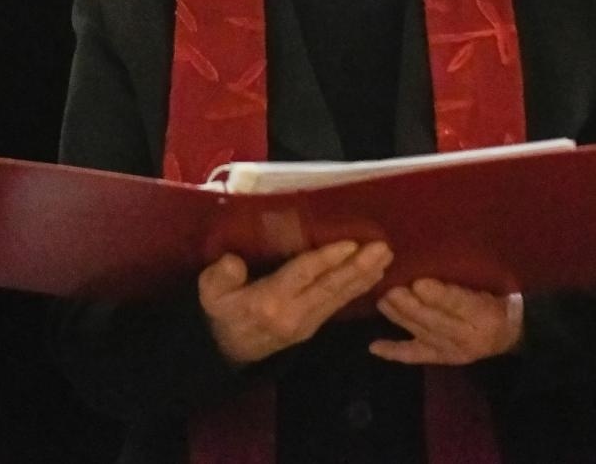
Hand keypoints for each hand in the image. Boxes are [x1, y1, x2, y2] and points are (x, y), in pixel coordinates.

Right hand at [199, 241, 391, 365]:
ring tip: (386, 258)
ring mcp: (306, 323)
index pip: (303, 276)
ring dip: (364, 277)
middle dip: (358, 268)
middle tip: (382, 248)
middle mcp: (293, 314)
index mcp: (268, 302)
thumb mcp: (210, 294)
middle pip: (329, 288)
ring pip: (339, 297)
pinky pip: (338, 305)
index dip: (327, 260)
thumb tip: (233, 262)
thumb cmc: (221, 312)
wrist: (227, 351)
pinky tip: (374, 276)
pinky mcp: (313, 326)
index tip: (351, 244)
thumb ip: (219, 277)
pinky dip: (358, 289)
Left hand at [370, 280, 522, 364]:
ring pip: (421, 333)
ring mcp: (451, 350)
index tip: (418, 282)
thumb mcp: (486, 287)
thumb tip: (426, 272)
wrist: (509, 332)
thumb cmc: (494, 300)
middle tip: (389, 287)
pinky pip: (415, 355)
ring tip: (381, 299)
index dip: (438, 295)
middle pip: (435, 321)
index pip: (459, 303)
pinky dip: (394, 352)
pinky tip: (374, 347)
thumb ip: (459, 283)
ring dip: (399, 317)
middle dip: (410, 305)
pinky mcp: (441, 358)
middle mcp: (466, 335)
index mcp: (482, 313)